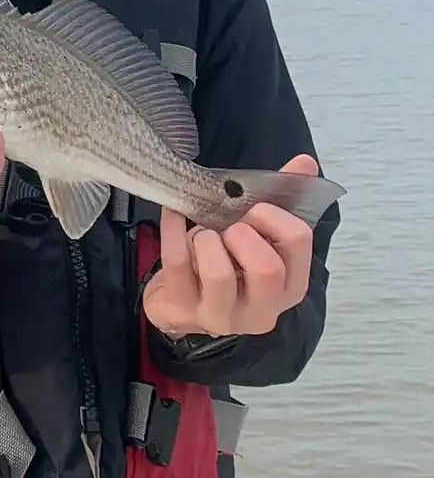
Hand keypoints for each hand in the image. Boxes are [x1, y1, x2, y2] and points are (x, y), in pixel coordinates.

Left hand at [144, 154, 320, 339]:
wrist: (183, 303)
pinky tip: (174, 214)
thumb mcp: (259, 236)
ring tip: (203, 236)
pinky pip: (177, 263)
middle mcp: (261, 309)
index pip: (298, 241)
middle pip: (266, 268)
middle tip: (229, 228)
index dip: (273, 215)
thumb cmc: (229, 265)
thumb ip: (283, 200)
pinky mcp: (181, 309)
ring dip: (207, 240)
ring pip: (218, 274)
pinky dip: (173, 229)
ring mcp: (220, 315)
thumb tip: (305, 162)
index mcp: (290, 286)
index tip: (254, 211)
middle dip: (243, 234)